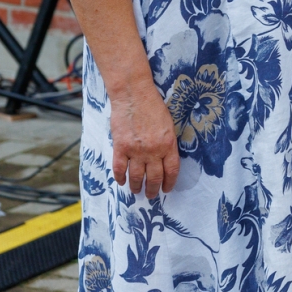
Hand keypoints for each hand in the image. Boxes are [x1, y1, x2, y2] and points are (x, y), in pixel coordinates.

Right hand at [109, 82, 179, 198]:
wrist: (134, 95)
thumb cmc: (153, 107)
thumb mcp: (168, 125)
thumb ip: (167, 143)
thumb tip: (165, 159)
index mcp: (168, 144)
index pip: (171, 170)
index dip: (169, 183)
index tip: (166, 189)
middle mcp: (153, 150)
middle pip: (154, 177)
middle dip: (153, 189)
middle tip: (151, 195)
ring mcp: (136, 150)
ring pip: (137, 176)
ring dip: (137, 187)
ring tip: (136, 191)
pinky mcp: (120, 147)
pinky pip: (120, 168)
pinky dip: (120, 178)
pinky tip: (121, 182)